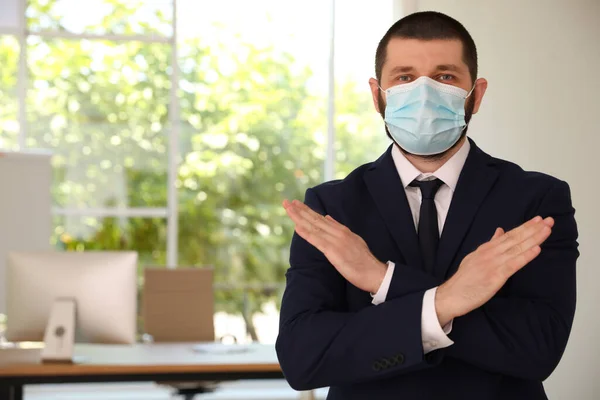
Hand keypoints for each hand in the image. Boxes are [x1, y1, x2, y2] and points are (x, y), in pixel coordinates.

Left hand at [283, 199, 386, 292]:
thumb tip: (328, 218)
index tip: (296, 204)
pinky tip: (297, 227)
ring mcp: (336, 241)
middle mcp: (338, 233)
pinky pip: (317, 241)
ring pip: (314, 227)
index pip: (321, 218)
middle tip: (286, 202)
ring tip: (288, 209)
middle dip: (300, 210)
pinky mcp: (334, 252)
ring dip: (299, 217)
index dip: (307, 211)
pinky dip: (306, 233)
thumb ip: (339, 229)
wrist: (375, 273)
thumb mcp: (353, 240)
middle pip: (315, 219)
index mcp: (342, 230)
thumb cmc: (364, 261)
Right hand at [435, 216, 553, 325]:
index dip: (525, 227)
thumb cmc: (464, 280)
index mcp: (486, 249)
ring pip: (517, 248)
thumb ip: (490, 245)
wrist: (451, 295)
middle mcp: (490, 253)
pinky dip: (526, 256)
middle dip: (533, 229)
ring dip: (533, 239)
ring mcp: (493, 264)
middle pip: (515, 238)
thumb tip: (500, 231)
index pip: (509, 235)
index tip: (539, 220)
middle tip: (549, 220)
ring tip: (547, 230)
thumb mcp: (475, 257)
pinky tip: (537, 249)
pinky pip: (514, 264)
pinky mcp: (495, 277)